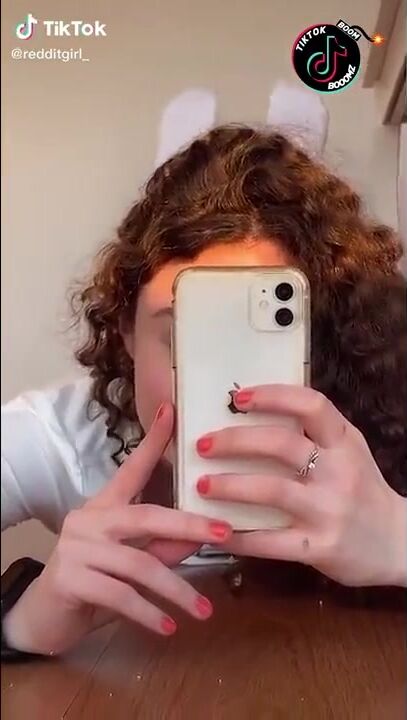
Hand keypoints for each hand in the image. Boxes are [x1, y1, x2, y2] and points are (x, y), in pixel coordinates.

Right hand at [3, 403, 230, 654]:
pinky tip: (167, 628)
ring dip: (176, 590)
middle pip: (147, 516)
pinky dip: (148, 613)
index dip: (153, 441)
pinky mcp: (71, 578)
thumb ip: (163, 548)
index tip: (172, 411)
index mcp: (106, 506)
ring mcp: (77, 547)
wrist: (44, 617)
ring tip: (204, 611)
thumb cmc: (93, 583)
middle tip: (225, 534)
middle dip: (190, 525)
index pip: (132, 468)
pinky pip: (120, 595)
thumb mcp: (132, 563)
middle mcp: (90, 518)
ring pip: (139, 564)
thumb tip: (202, 538)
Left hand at [195, 385, 406, 587]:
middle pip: (281, 445)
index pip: (311, 405)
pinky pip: (271, 541)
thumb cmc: (363, 491)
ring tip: (201, 486)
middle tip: (202, 444)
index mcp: (345, 442)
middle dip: (235, 441)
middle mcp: (339, 472)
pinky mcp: (320, 547)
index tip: (239, 397)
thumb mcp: (348, 453)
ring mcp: (330, 511)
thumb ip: (313, 436)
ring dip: (229, 486)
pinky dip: (239, 537)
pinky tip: (216, 532)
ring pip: (272, 491)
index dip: (273, 396)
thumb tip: (253, 415)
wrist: (400, 544)